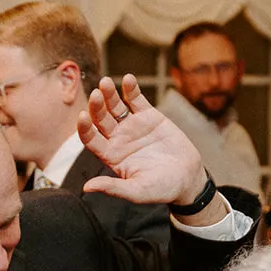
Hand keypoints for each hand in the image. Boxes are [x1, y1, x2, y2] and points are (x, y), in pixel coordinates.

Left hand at [77, 75, 210, 207]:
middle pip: (101, 119)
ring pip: (115, 106)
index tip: (82, 116)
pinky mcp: (149, 116)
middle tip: (96, 94)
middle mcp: (117, 139)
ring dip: (109, 94)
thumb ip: (113, 187)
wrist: (188, 178)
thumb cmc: (161, 189)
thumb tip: (87, 188)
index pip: (91, 139)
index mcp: (110, 156)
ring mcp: (132, 126)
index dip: (85, 128)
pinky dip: (132, 89)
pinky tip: (128, 79)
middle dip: (96, 106)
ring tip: (106, 82)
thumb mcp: (137, 191)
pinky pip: (136, 99)